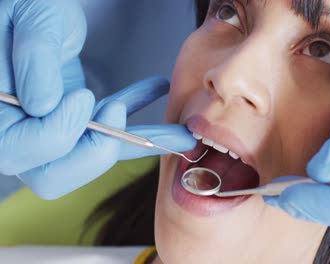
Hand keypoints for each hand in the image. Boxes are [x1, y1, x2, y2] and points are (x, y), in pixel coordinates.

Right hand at [0, 1, 195, 198]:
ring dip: (130, 141)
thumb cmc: (22, 2)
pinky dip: (135, 124)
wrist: (34, 6)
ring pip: (85, 160)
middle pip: (50, 175)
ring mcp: (44, 130)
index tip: (84, 98)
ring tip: (174, 131)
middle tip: (118, 118)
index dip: (59, 130)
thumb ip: (34, 60)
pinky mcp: (71, 120)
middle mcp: (13, 130)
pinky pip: (104, 133)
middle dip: (94, 153)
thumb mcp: (29, 19)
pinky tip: (156, 93)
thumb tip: (44, 107)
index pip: (21, 150)